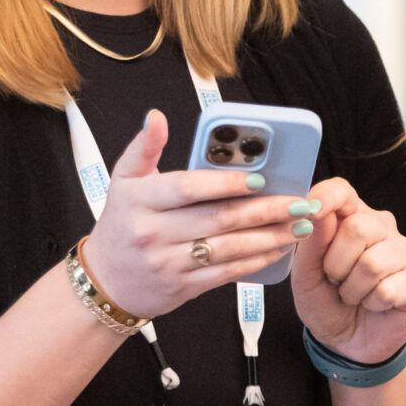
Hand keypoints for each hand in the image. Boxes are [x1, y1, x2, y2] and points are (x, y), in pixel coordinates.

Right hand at [76, 111, 315, 320]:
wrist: (105, 282)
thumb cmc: (121, 225)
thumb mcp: (123, 180)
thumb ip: (144, 147)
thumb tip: (156, 117)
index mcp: (140, 200)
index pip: (187, 188)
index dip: (225, 183)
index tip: (259, 177)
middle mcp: (154, 233)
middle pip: (218, 219)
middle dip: (266, 210)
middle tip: (299, 202)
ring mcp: (169, 263)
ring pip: (229, 248)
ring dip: (270, 237)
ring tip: (299, 225)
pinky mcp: (183, 288)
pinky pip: (227, 273)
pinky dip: (256, 261)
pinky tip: (278, 248)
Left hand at [291, 177, 405, 364]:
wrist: (348, 343)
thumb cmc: (327, 303)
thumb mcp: (306, 276)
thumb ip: (310, 243)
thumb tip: (317, 212)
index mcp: (350, 218)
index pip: (342, 191)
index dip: (326, 196)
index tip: (311, 210)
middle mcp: (381, 228)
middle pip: (358, 227)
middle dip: (336, 264)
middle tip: (335, 280)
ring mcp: (404, 252)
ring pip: (373, 262)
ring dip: (353, 289)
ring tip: (354, 295)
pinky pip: (388, 289)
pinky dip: (373, 304)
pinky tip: (375, 305)